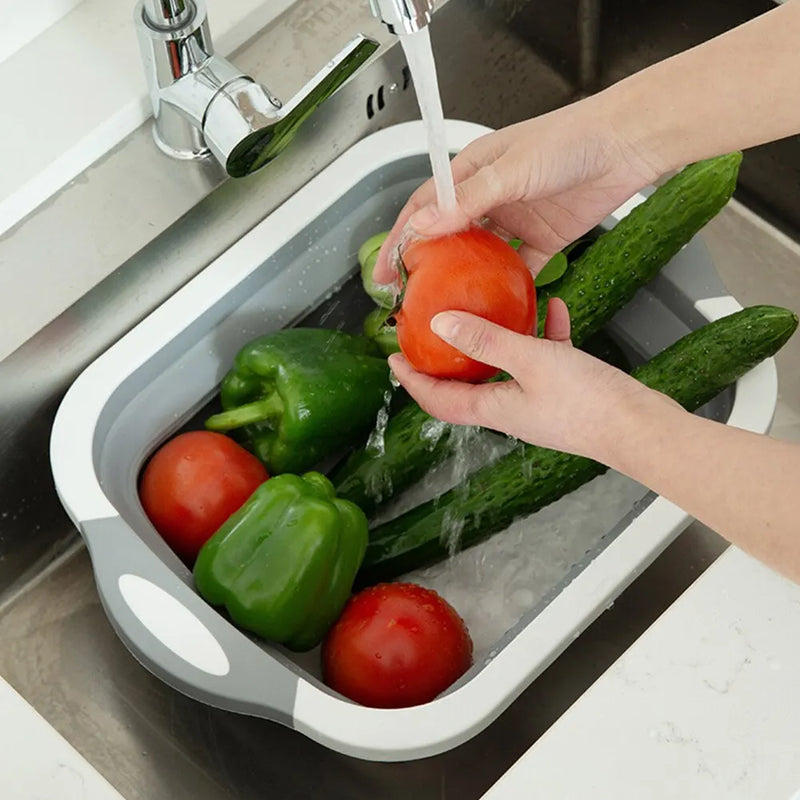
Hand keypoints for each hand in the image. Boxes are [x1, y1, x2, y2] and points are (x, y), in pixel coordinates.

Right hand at [374, 99, 664, 285]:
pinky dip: (508, 287)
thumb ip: (467, 199)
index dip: (402, 238)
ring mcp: (516, 219)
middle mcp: (490, 196)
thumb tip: (423, 225)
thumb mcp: (511, 170)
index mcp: (473, 171)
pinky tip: (495, 307)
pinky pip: (519, 268)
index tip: (386, 271)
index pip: (426, 208)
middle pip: (449, 236)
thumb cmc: (571, 140)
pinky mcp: (543, 239)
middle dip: (427, 265)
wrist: (626, 145)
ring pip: (481, 256)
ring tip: (445, 307)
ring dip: (464, 279)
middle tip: (409, 297)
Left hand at [387, 299, 676, 460]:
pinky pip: (545, 359)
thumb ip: (487, 340)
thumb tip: (441, 324)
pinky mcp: (566, 392)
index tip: (393, 359)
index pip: (439, 400)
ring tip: (491, 309)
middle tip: (433, 330)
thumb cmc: (589, 402)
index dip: (412, 381)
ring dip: (498, 339)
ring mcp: (539, 402)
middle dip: (449, 358)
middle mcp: (511, 409)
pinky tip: (554, 307)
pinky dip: (543, 335)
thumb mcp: (532, 361)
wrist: (642, 429)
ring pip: (507, 367)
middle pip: (467, 383)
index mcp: (495, 408)